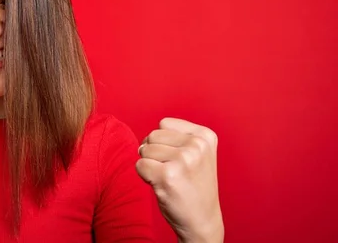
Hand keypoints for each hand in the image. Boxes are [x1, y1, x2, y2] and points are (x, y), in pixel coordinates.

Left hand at [136, 118, 223, 242]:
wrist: (202, 220)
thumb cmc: (193, 185)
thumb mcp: (197, 154)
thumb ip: (176, 136)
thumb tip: (144, 140)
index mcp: (205, 136)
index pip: (164, 124)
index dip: (163, 142)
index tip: (179, 160)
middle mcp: (197, 145)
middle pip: (152, 135)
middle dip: (155, 153)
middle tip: (172, 172)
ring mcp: (183, 159)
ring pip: (144, 149)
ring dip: (150, 165)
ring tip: (169, 179)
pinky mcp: (168, 175)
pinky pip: (139, 165)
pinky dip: (144, 176)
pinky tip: (162, 186)